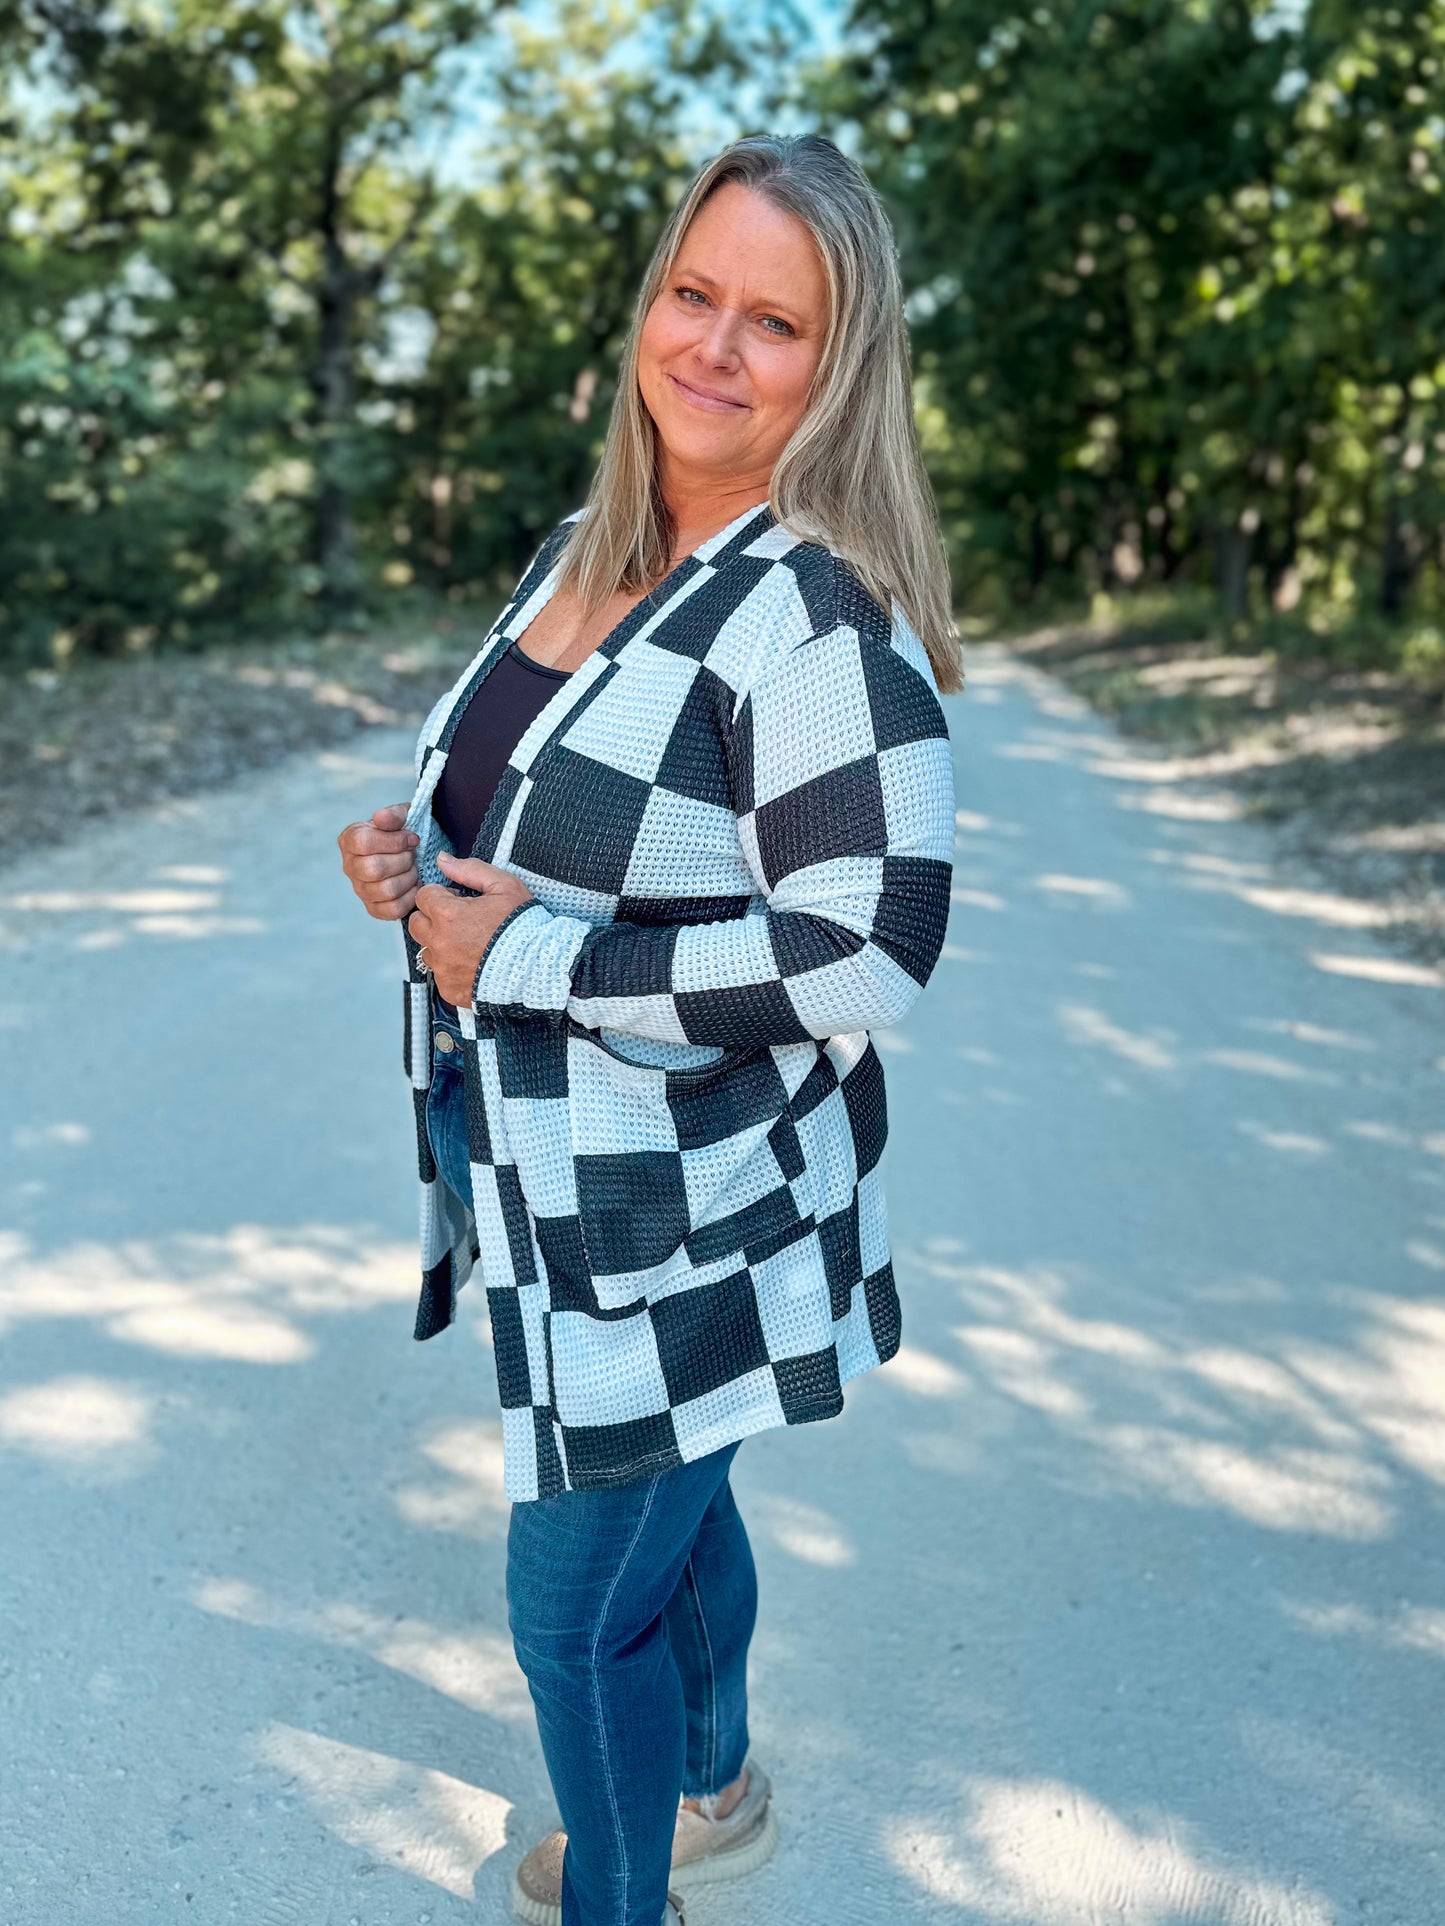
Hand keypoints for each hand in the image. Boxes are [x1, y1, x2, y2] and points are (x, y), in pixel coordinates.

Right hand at [338, 803, 420, 921]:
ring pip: (386, 890)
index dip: (394, 841)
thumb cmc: (403, 833)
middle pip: (374, 869)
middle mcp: (350, 866)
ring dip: (409, 877)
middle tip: (414, 854)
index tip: (413, 838)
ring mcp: (360, 890)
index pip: (363, 843)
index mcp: (350, 840)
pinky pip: (393, 909)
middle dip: (404, 860)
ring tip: (414, 868)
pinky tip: (415, 884)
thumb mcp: (402, 817)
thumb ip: (393, 815)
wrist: (411, 853)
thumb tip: (380, 817)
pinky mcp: (374, 908)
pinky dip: (410, 896)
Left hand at [408, 854, 534, 1006]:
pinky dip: (451, 968)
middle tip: (459, 920)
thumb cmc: (522, 926)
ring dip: (440, 943)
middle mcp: (439, 943)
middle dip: (433, 917)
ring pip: (426, 950)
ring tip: (468, 943)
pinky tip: (473, 963)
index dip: (442, 894)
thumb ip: (469, 869)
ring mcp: (442, 969)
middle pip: (416, 923)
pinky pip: (439, 974)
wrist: (539, 967)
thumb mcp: (503, 886)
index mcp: (447, 915)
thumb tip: (442, 860)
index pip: (423, 895)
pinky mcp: (449, 989)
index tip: (460, 901)